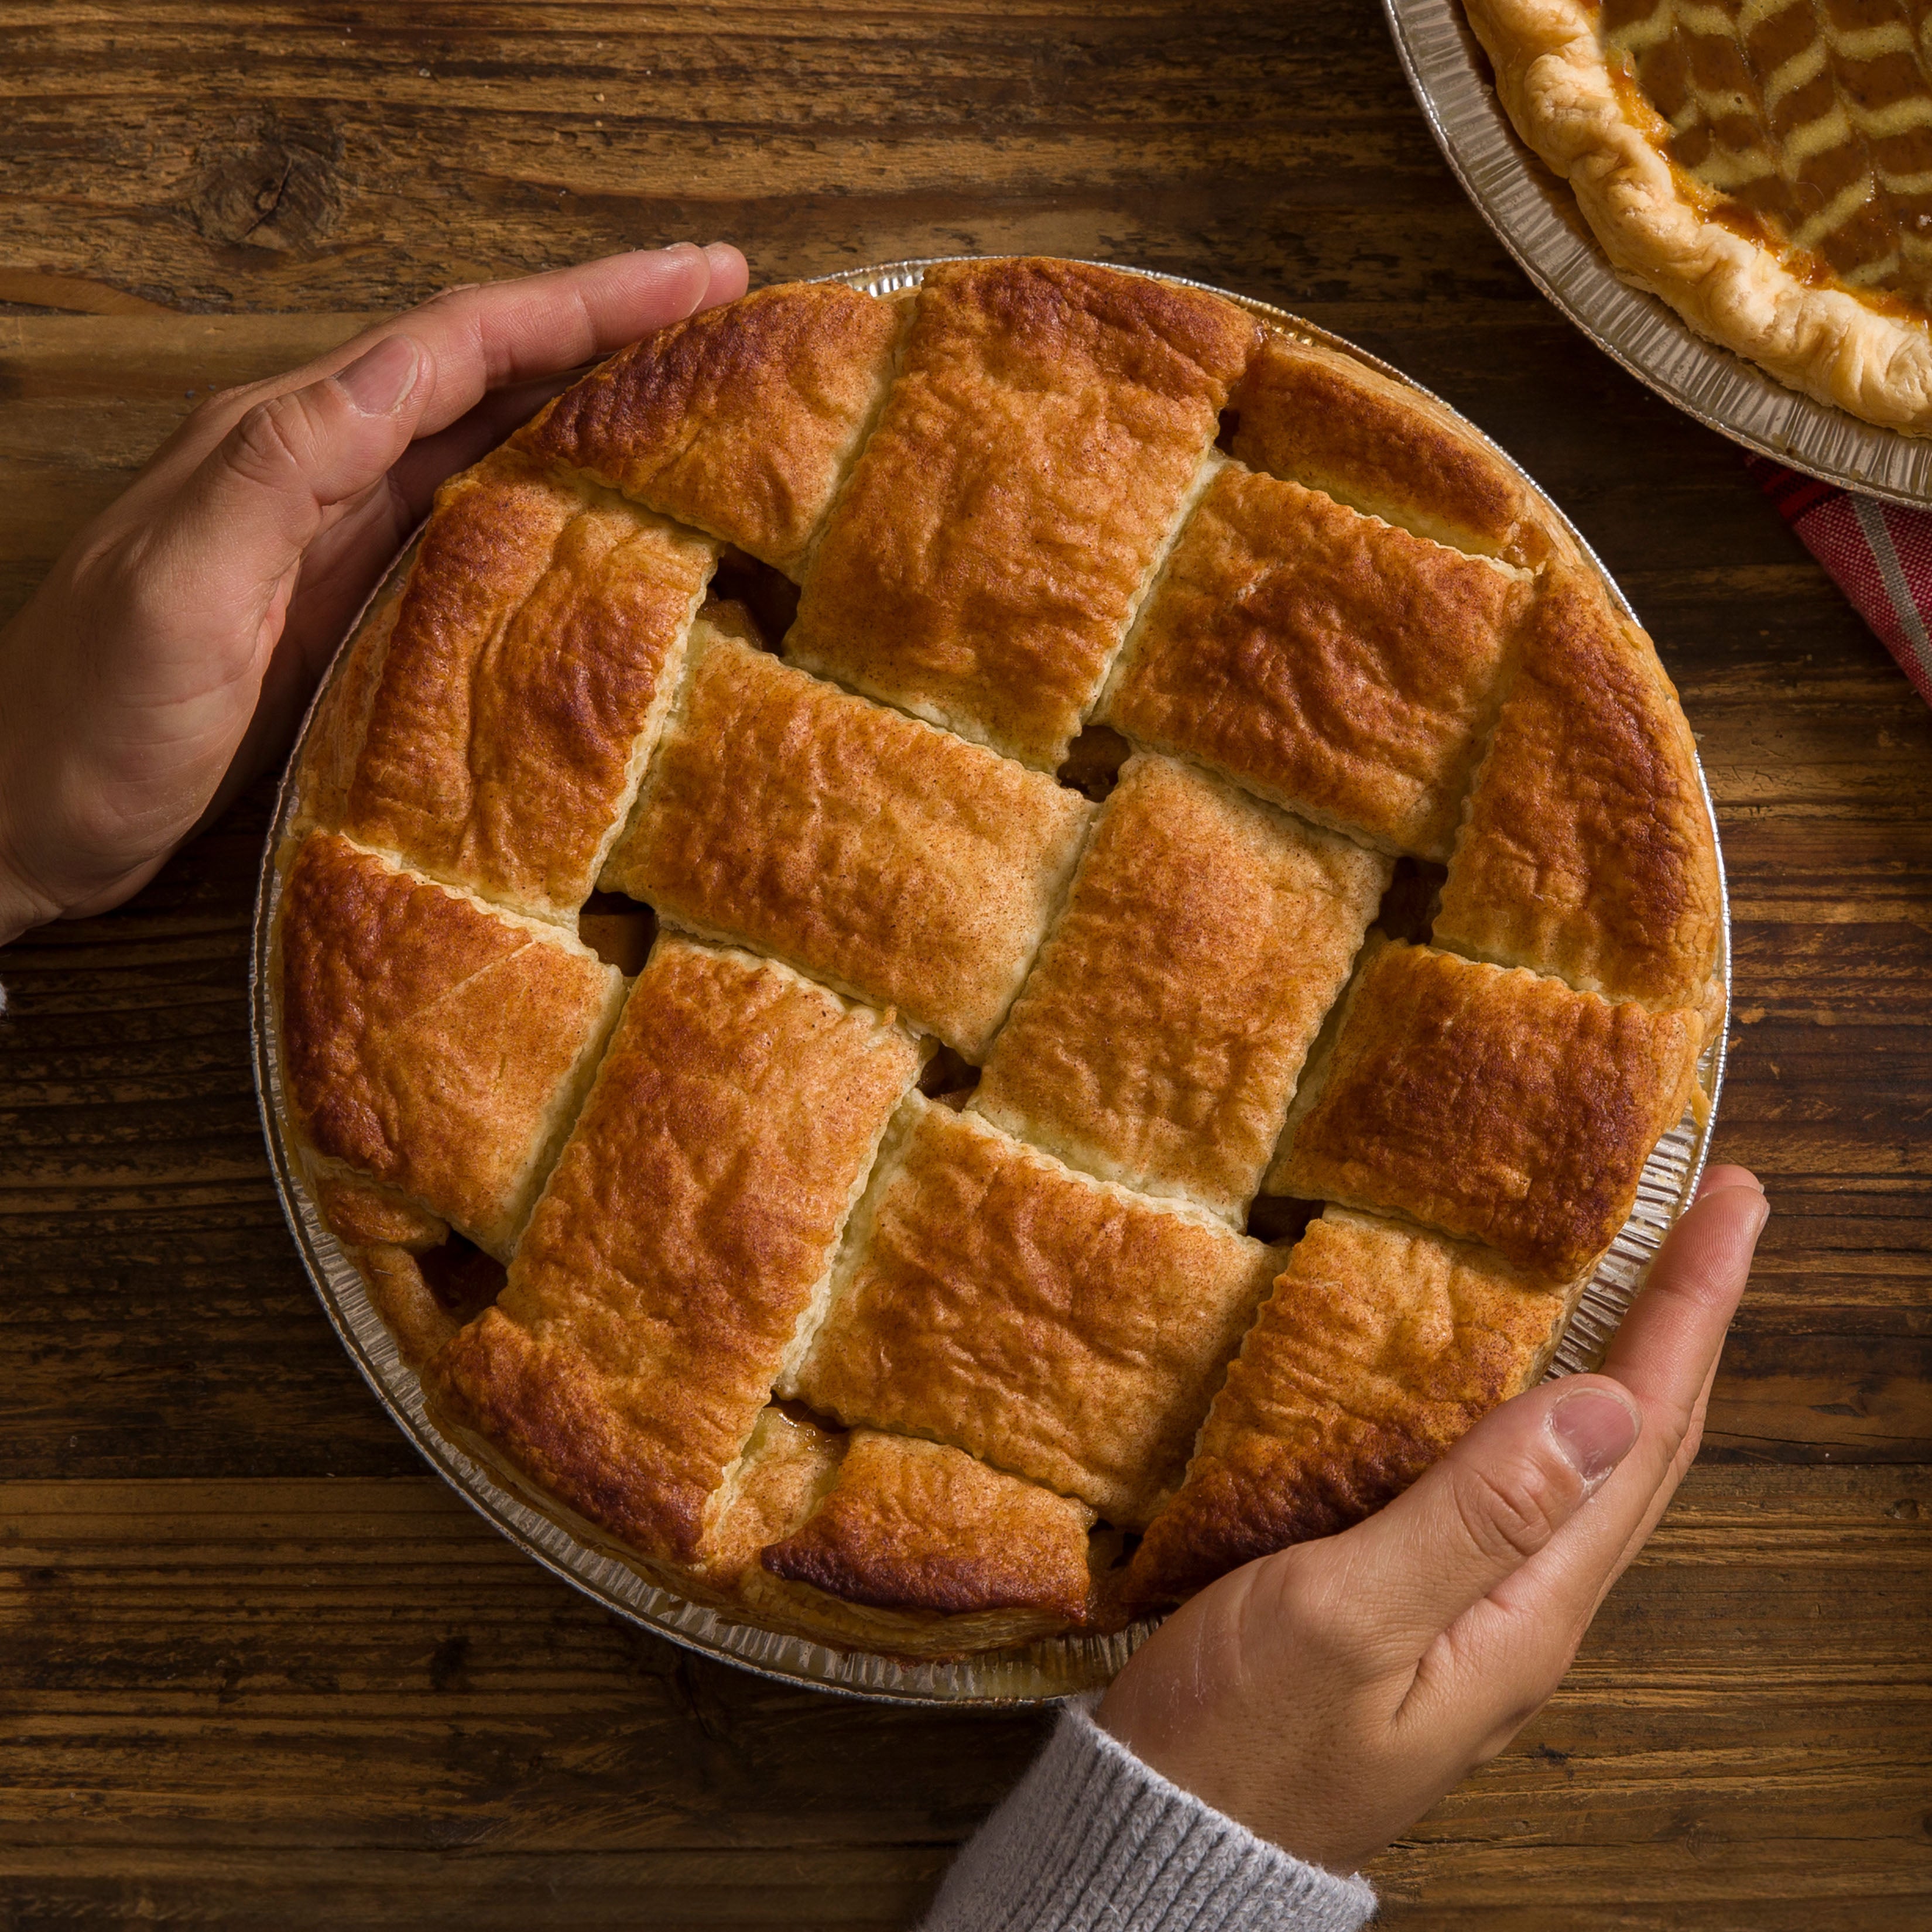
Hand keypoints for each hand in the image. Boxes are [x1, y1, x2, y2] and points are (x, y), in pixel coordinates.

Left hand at [0, 241, 748, 944]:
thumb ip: (275, 473)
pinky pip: (477, 533)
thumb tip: (399, 372)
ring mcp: (342, 542)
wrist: (25, 822)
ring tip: (702, 395)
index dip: (581, 304)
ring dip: (595, 408)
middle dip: (611, 334)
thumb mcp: (173, 588)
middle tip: (733, 316)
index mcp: (284, 442)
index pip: (456, 345)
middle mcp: (322, 471)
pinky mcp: (357, 610)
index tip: (698, 276)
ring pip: (491, 444)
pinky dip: (555, 504)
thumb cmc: (89, 716)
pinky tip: (612, 519)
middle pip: (489, 375)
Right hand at [1098, 1164, 1767, 1871]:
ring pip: (1591, 1463)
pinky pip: (1523, 1483)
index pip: (1647, 1434)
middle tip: (1717, 1211)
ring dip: (1636, 1358)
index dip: (1693, 1310)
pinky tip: (1526, 1375)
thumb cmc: (1241, 1738)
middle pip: (1644, 1445)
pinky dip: (1553, 1403)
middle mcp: (1530, 1607)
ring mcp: (1482, 1610)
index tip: (1729, 1203)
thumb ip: (1472, 1517)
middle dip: (1690, 1320)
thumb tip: (1604, 1407)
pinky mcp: (1426, 1602)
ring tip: (1653, 1274)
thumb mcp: (1343, 1618)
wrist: (1174, 1832)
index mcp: (1529, 1609)